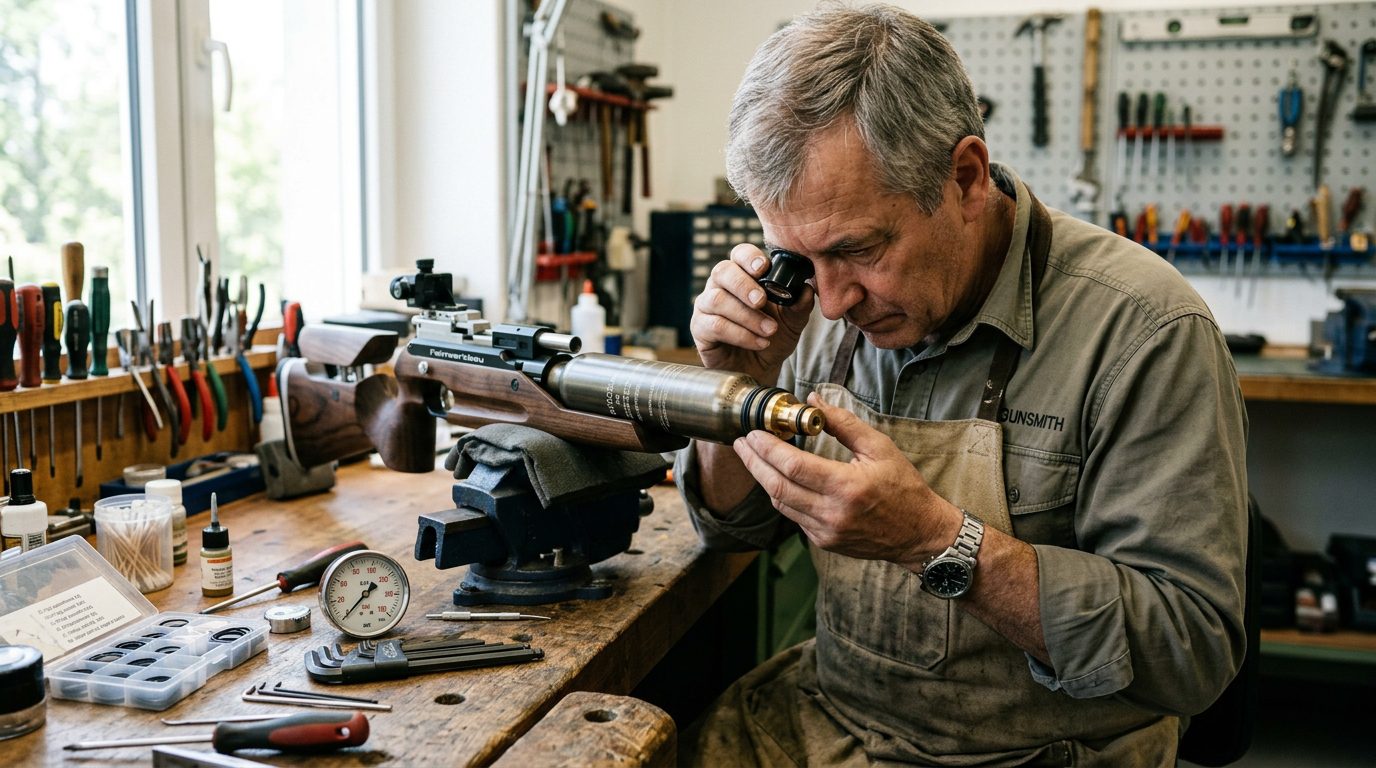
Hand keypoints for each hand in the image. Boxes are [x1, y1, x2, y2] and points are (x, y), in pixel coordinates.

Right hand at [690, 243, 813, 384]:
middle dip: (743, 285)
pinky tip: (759, 342)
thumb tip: (807, 289)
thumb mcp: (793, 321)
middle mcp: (720, 287)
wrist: (760, 370)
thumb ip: (799, 304)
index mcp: (742, 275)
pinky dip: (740, 334)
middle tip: (761, 301)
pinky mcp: (700, 329)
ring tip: (769, 331)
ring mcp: (706, 307)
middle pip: (722, 271)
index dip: (749, 257)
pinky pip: (715, 325)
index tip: (763, 268)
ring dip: (747, 316)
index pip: (739, 254)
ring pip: (717, 300)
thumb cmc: (772, 338)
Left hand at [732, 392, 959, 567]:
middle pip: (777, 486)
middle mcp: (831, 513)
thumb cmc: (904, 487)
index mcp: (846, 487)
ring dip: (763, 479)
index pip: (793, 466)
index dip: (767, 449)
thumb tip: (813, 400)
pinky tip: (777, 478)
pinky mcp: (824, 541)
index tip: (753, 432)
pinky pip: (793, 516)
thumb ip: (843, 423)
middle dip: (754, 463)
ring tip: (752, 457)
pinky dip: (782, 495)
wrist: (919, 533)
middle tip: (741, 443)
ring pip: (780, 503)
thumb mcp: (879, 448)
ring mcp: (825, 531)